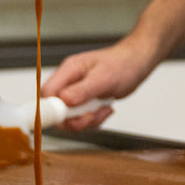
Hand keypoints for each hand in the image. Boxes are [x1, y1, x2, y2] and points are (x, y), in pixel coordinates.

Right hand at [40, 36, 158, 131]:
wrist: (137, 63)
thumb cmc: (122, 64)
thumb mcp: (103, 78)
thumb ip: (83, 90)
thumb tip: (64, 101)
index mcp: (68, 71)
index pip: (47, 93)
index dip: (51, 109)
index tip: (66, 118)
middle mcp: (69, 83)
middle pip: (56, 110)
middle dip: (74, 119)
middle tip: (91, 116)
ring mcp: (76, 93)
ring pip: (70, 118)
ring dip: (88, 120)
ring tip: (103, 110)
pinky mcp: (85, 102)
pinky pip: (82, 119)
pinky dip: (95, 120)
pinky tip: (106, 109)